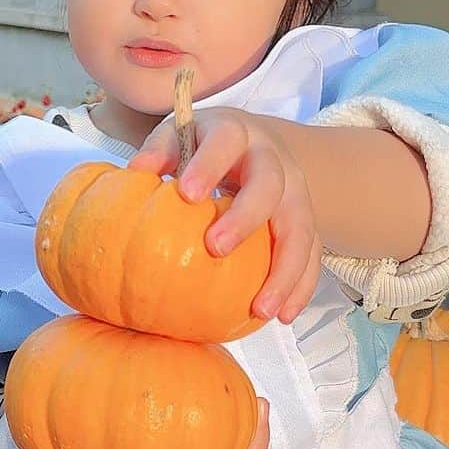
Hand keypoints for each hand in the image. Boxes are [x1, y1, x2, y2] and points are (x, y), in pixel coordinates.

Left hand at [130, 107, 321, 323]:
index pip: (226, 141)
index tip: (187, 194)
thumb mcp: (181, 134)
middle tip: (217, 248)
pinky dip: (301, 285)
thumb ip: (161, 150)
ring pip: (300, 227)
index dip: (209, 165)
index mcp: (236, 133)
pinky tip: (282, 315)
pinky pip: (312, 254)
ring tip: (261, 309)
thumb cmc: (205, 145)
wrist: (256, 143)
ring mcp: (295, 191)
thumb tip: (136, 172)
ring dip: (284, 270)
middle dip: (245, 217)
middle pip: (269, 185)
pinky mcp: (306, 220)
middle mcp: (273, 159)